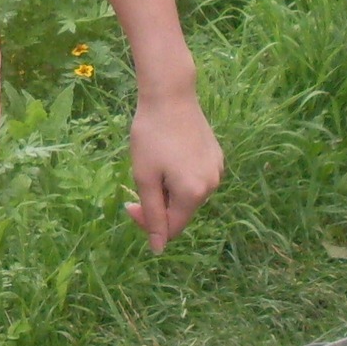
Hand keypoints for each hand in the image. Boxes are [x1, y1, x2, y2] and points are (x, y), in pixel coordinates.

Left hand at [125, 93, 222, 252]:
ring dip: (169, 189)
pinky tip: (169, 154)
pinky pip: (197, 178)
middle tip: (140, 179)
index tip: (129, 203)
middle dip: (158, 204)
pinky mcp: (217, 157)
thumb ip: (152, 215)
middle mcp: (212, 185)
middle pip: (181, 211)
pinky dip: (180, 176)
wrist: (170, 95)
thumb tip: (159, 249)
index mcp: (193, 194)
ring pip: (188, 195)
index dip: (148, 223)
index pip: (171, 228)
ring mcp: (217, 170)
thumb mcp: (144, 177)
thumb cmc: (150, 136)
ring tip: (156, 162)